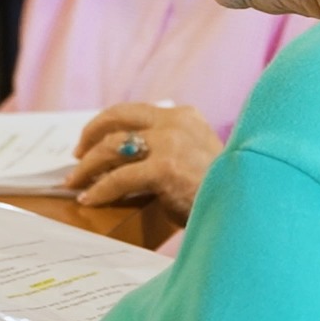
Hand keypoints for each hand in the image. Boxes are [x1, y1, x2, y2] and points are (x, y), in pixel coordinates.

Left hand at [66, 103, 223, 226]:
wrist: (245, 209)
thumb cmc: (219, 193)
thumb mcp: (195, 158)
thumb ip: (167, 150)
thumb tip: (121, 163)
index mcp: (185, 116)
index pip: (134, 111)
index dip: (106, 124)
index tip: (90, 141)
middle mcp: (176, 122)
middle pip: (117, 118)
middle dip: (90, 136)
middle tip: (76, 157)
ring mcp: (170, 143)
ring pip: (112, 146)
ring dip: (87, 166)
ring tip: (75, 182)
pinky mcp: (165, 168)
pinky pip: (119, 178)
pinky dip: (99, 189)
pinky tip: (89, 200)